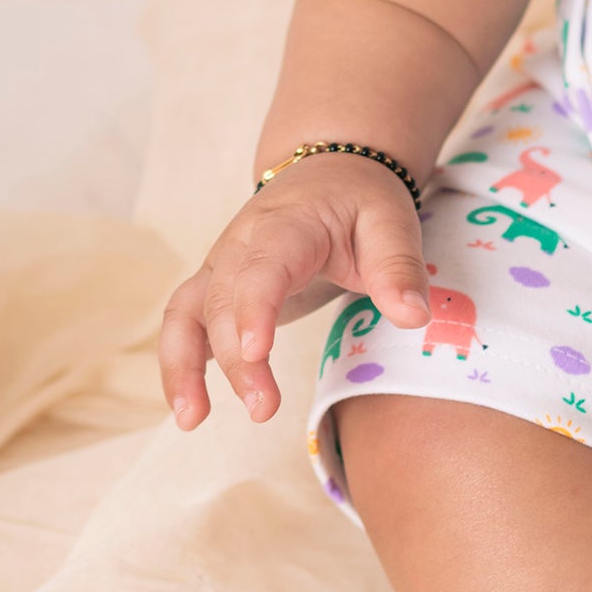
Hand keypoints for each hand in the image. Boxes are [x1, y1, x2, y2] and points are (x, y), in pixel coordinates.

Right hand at [159, 152, 430, 427]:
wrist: (330, 171)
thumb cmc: (360, 200)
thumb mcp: (391, 222)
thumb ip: (399, 268)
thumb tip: (412, 317)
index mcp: (286, 225)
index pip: (261, 268)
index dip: (253, 309)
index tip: (254, 351)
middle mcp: (240, 244)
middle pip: (222, 302)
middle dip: (235, 360)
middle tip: (264, 408)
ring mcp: (222, 265)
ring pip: (186, 313)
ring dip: (181, 366)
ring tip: (190, 420)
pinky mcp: (217, 287)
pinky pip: (184, 324)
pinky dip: (179, 365)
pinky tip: (189, 411)